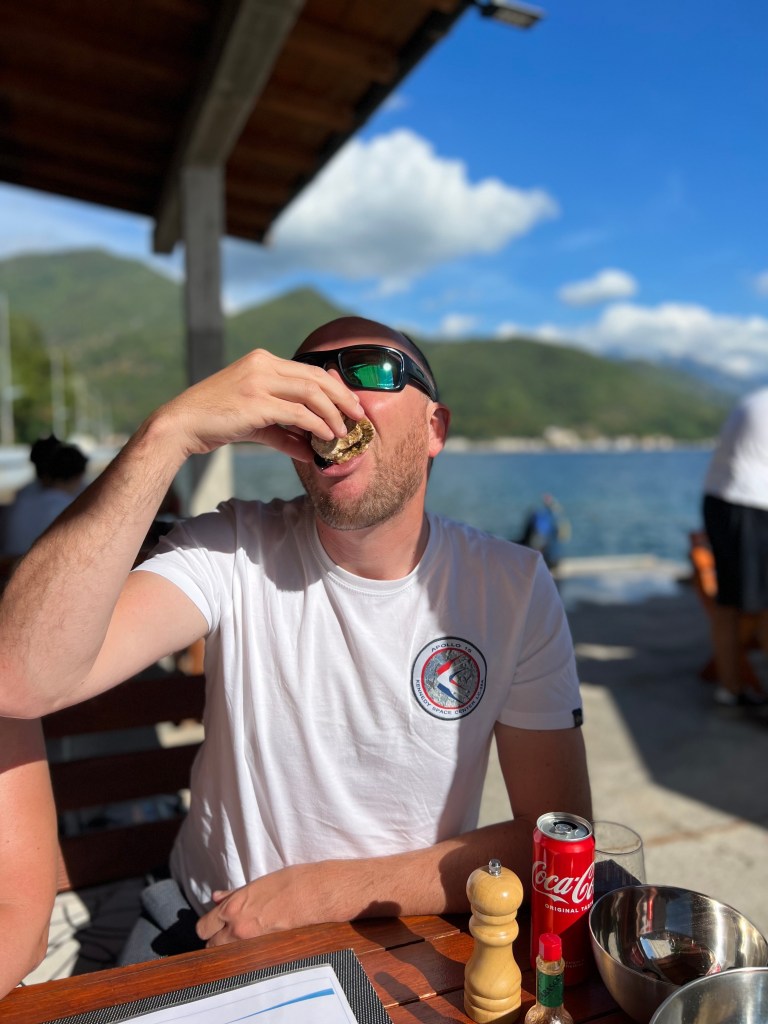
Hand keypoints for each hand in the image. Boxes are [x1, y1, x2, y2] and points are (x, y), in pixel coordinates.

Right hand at [157, 349, 365, 460]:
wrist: (182, 424)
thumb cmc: (216, 421)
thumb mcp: (255, 422)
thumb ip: (284, 432)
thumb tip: (309, 451)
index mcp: (262, 360)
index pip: (309, 370)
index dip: (335, 388)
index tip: (351, 404)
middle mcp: (262, 364)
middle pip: (316, 378)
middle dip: (342, 398)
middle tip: (360, 415)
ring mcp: (259, 381)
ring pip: (311, 394)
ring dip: (332, 414)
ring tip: (343, 432)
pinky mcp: (256, 402)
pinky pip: (297, 413)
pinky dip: (316, 426)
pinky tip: (325, 438)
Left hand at [196, 863, 329, 946]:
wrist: (315, 893)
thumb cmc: (289, 883)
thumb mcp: (257, 883)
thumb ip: (233, 894)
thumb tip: (216, 898)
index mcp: (233, 907)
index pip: (203, 927)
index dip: (207, 927)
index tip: (214, 926)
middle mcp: (238, 927)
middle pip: (211, 947)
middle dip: (216, 941)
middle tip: (226, 935)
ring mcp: (252, 943)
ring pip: (227, 956)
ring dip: (230, 951)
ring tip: (242, 943)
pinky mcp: (267, 953)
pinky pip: (247, 960)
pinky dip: (247, 956)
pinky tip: (255, 949)